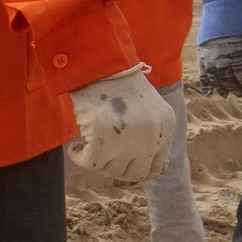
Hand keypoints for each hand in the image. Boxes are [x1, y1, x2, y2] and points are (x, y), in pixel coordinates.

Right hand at [67, 65, 173, 184]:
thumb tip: (136, 163)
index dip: (140, 175)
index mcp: (165, 127)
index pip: (158, 166)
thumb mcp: (148, 107)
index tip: (124, 175)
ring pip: (112, 171)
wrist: (102, 65)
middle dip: (117, 171)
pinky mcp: (105, 140)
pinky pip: (90, 164)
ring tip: (89, 145)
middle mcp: (153, 137)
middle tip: (103, 160)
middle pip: (135, 174)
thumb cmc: (119, 83)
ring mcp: (130, 141)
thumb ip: (150, 132)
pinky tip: (75, 147)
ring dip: (98, 162)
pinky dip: (79, 157)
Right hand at [198, 34, 241, 96]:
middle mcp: (221, 60)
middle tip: (241, 94)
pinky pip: (202, 73)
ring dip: (221, 88)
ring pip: (215, 79)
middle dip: (235, 88)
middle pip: (229, 80)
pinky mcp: (201, 53)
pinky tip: (209, 93)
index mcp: (237, 57)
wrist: (224, 5)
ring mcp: (209, 58)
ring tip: (226, 95)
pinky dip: (205, 84)